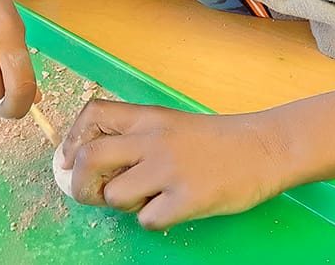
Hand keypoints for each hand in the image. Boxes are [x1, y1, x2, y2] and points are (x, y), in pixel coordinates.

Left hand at [60, 100, 287, 229]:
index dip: (72, 139)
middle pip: (90, 158)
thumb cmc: (218, 139)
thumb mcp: (172, 124)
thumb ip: (137, 136)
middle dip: (81, 183)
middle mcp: (154, 140)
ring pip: (115, 195)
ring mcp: (170, 169)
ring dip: (123, 204)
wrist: (265, 148)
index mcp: (149, 118)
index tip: (69, 160)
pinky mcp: (188, 198)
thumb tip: (92, 159)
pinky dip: (153, 221)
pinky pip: (147, 220)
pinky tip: (171, 209)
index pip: (93, 114)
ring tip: (147, 198)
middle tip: (95, 193)